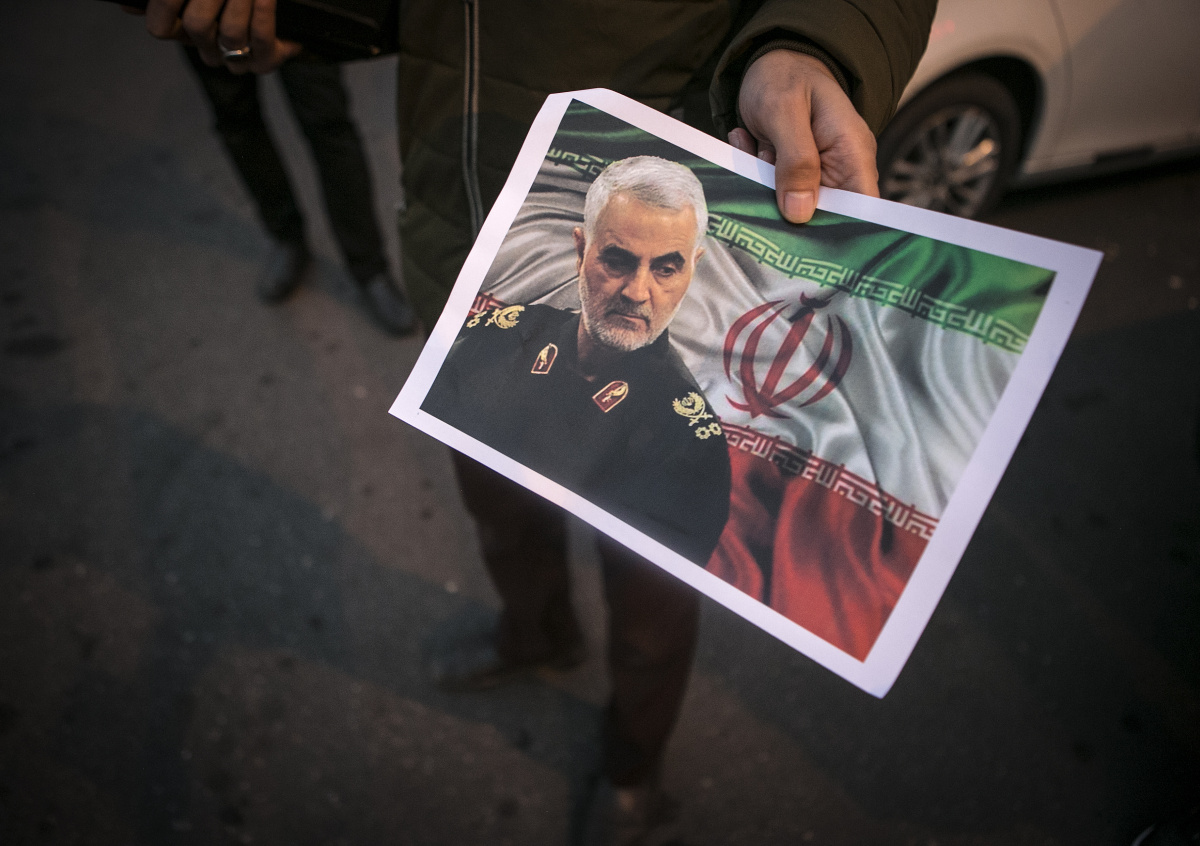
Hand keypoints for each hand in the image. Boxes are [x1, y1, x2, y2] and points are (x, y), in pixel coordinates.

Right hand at [141, 0, 300, 73]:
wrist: (281, 1)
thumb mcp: (190, 1)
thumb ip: (166, 2)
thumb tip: (127, 4)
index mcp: (184, 29)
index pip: (160, 27)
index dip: (167, 7)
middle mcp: (207, 48)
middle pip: (197, 26)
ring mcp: (237, 59)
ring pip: (231, 35)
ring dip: (242, 3)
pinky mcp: (266, 62)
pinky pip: (261, 42)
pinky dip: (264, 15)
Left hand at [732, 49, 878, 223]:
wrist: (768, 63)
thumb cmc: (785, 76)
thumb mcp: (786, 111)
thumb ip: (796, 159)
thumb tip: (800, 213)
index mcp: (852, 154)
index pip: (864, 210)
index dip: (846, 234)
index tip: (813, 247)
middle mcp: (839, 171)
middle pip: (822, 216)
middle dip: (789, 211)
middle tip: (763, 188)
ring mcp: (814, 176)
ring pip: (790, 206)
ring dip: (765, 185)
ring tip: (757, 148)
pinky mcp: (790, 178)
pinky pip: (772, 191)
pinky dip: (755, 173)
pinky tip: (750, 143)